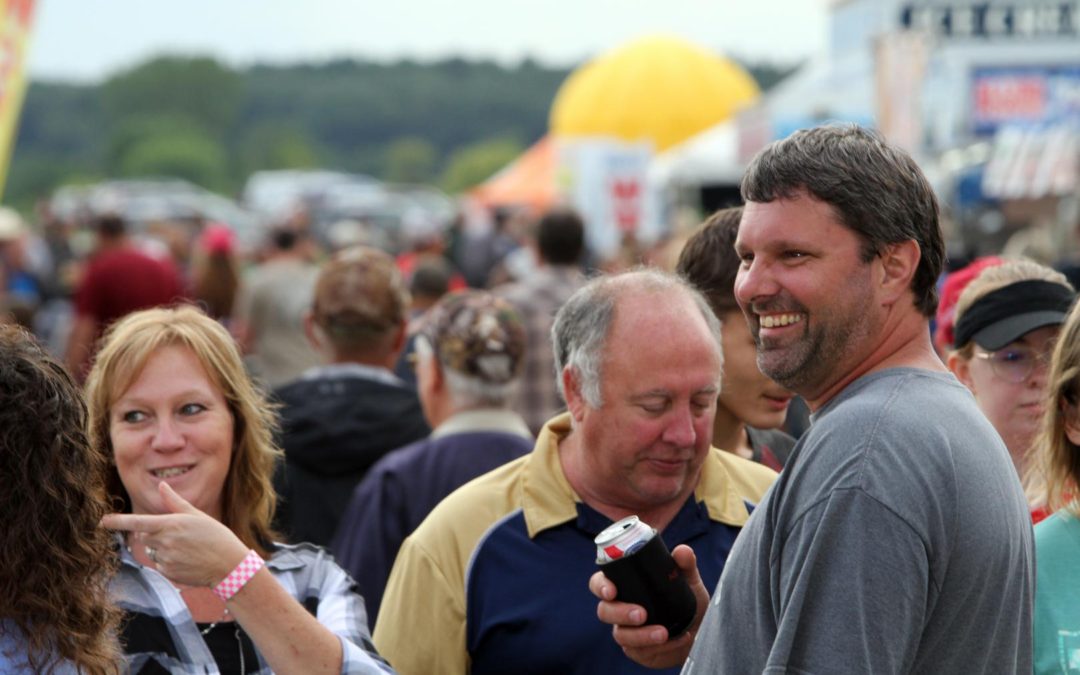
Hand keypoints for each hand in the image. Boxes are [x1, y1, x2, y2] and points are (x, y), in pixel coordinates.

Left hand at [101, 482, 248, 587]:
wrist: (228, 564)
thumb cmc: (215, 536)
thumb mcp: (196, 515)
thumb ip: (175, 502)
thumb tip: (162, 486)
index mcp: (170, 524)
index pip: (137, 523)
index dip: (117, 522)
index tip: (102, 521)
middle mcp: (164, 542)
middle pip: (145, 536)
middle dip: (155, 534)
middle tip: (179, 535)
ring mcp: (165, 559)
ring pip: (152, 551)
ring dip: (162, 549)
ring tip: (187, 549)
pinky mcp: (167, 573)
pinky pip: (159, 565)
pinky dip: (169, 562)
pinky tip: (187, 561)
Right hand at [589, 544, 709, 668]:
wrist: (699, 631)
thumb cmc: (687, 602)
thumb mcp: (688, 581)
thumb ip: (685, 565)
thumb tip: (682, 551)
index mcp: (626, 587)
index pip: (601, 583)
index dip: (600, 586)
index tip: (611, 590)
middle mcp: (621, 609)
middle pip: (605, 611)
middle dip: (620, 613)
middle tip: (641, 614)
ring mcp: (627, 631)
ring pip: (620, 635)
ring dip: (640, 634)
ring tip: (663, 633)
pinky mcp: (638, 650)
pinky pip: (640, 651)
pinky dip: (657, 646)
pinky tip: (674, 639)